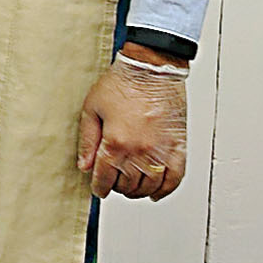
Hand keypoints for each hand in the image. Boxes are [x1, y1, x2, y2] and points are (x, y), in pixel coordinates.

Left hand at [77, 53, 188, 199]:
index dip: (99, 187)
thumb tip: (85, 166)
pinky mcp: (178, 148)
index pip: (105, 179)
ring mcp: (161, 152)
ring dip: (138, 190)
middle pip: (127, 186)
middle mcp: (140, 152)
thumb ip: (87, 141)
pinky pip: (174, 180)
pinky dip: (165, 190)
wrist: (152, 70)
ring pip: (149, 187)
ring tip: (131, 184)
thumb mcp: (92, 109)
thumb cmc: (122, 84)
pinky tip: (155, 192)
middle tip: (113, 181)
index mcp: (116, 143)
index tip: (98, 189)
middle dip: (117, 187)